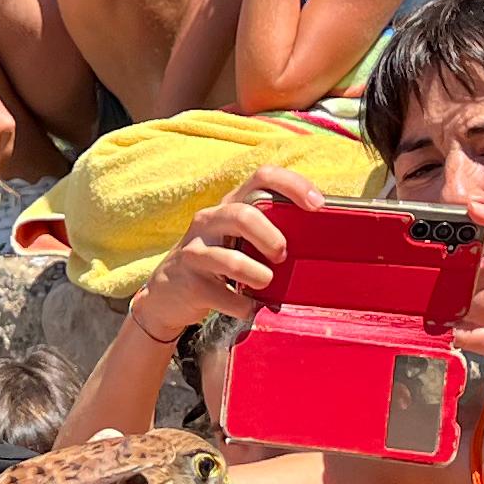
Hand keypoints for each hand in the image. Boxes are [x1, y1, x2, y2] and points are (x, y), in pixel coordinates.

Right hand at [133, 164, 318, 338]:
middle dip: (270, 237)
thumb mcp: (237, 238)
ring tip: (265, 283)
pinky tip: (247, 307)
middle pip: (243, 214)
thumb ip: (268, 230)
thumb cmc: (216, 263)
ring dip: (258, 275)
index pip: (261, 176)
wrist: (166, 295)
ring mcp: (195, 252)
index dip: (293, 185)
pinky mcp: (189, 282)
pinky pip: (223, 296)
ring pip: (230, 259)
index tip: (317, 205)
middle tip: (283, 254)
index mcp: (229, 205)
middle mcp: (208, 221)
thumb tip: (318, 237)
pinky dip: (243, 306)